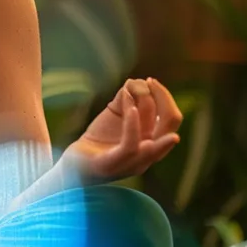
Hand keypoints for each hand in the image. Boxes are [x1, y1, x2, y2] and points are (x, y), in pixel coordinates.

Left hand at [65, 78, 182, 183]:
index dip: (166, 97)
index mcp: (153, 143)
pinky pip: (131, 146)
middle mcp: (148, 155)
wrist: (74, 164)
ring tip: (134, 90)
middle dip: (163, 97)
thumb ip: (127, 99)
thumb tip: (135, 82)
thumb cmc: (99, 138)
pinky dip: (133, 125)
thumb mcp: (115, 114)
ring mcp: (132, 163)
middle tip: (148, 81)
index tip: (149, 81)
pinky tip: (130, 109)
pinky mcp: (111, 165)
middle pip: (171, 123)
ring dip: (147, 106)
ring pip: (156, 137)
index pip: (173, 119)